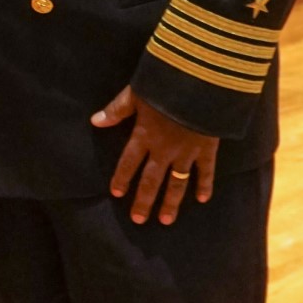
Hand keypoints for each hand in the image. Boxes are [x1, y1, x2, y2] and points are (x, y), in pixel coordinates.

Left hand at [92, 85, 217, 224]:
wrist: (201, 82)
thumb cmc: (165, 85)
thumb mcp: (136, 94)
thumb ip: (117, 110)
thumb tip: (95, 121)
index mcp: (145, 136)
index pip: (129, 162)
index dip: (122, 178)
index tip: (117, 194)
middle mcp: (164, 150)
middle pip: (151, 180)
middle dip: (144, 201)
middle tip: (139, 220)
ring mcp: (187, 152)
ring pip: (177, 182)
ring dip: (171, 202)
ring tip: (166, 220)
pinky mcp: (207, 149)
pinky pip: (206, 171)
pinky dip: (205, 185)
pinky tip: (202, 200)